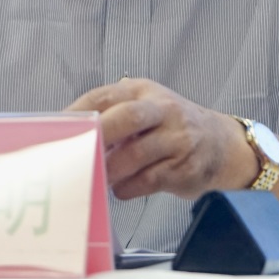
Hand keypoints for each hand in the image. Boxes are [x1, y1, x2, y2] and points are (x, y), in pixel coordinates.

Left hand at [66, 78, 255, 199]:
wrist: (221, 145)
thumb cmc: (172, 126)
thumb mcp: (145, 107)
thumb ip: (112, 116)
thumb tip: (69, 135)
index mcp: (143, 91)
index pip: (103, 96)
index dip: (76, 113)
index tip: (56, 130)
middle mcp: (163, 110)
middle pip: (125, 117)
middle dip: (96, 137)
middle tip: (74, 155)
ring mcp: (177, 138)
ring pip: (135, 154)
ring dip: (110, 170)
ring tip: (96, 178)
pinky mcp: (184, 167)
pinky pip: (147, 180)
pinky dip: (127, 188)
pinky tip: (121, 188)